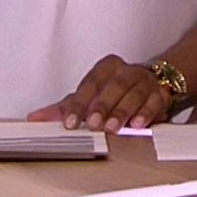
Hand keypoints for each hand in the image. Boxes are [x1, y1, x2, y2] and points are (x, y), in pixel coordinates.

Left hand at [26, 54, 171, 133]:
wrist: (153, 84)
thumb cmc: (116, 90)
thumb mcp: (90, 96)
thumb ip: (65, 107)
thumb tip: (36, 118)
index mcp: (106, 68)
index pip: (90, 83)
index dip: (79, 103)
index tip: (69, 121)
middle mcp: (126, 72)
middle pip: (113, 86)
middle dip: (102, 106)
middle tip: (93, 123)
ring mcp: (145, 82)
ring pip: (134, 93)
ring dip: (122, 110)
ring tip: (113, 127)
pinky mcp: (160, 95)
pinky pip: (154, 102)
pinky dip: (146, 113)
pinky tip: (137, 124)